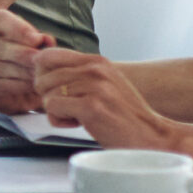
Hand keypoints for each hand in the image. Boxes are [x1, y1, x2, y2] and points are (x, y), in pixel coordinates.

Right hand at [0, 7, 51, 115]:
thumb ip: (41, 39)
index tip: (37, 39)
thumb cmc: (26, 52)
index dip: (18, 29)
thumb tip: (45, 40)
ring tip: (40, 73)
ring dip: (22, 71)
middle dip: (22, 54)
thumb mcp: (35, 41)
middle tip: (40, 60)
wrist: (21, 81)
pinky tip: (33, 85)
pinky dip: (18, 86)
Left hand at [29, 48, 185, 148]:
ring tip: (79, 117)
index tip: (54, 90)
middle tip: (71, 108)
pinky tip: (79, 124)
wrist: (151, 137)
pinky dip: (60, 121)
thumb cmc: (124, 116)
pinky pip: (52, 108)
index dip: (43, 75)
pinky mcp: (91, 106)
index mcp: (97, 61)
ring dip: (57, 111)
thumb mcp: (104, 85)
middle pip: (43, 77)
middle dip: (50, 96)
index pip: (49, 55)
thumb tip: (41, 68)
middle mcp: (95, 69)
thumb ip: (78, 75)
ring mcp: (94, 86)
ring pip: (47, 94)